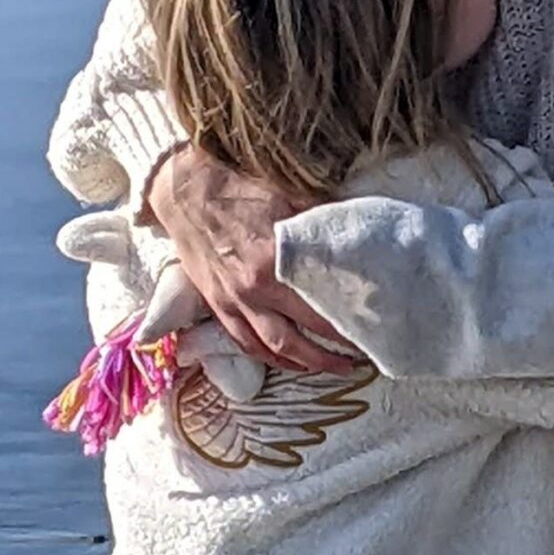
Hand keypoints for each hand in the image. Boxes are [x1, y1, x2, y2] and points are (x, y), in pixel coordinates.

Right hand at [147, 147, 357, 374]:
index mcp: (272, 264)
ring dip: (302, 363)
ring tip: (329, 367)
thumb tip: (353, 234)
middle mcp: (252, 290)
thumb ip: (317, 224)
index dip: (344, 325)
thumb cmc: (238, 188)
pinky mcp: (215, 302)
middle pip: (297, 337)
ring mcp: (231, 301)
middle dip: (329, 355)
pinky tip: (286, 361)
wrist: (184, 188)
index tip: (369, 330)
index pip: (317, 308)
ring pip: (270, 347)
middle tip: (357, 362)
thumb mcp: (287, 198)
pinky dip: (266, 356)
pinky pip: (242, 341)